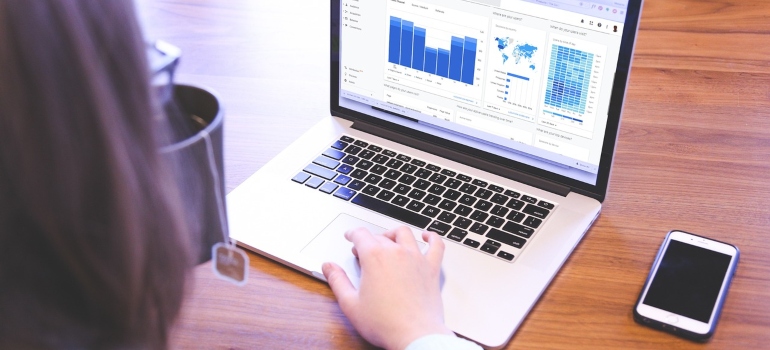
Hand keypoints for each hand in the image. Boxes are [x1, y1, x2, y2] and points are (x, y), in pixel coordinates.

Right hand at [322, 226, 452, 349]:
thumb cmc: (384, 323)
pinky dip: (432, 238)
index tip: (350, 236)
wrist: (415, 335)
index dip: (352, 233)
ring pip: (405, 234)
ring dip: (393, 234)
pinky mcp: (431, 268)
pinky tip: (428, 236)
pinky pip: (436, 245)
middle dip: (369, 240)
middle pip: (380, 236)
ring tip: (388, 239)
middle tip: (363, 251)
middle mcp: (396, 252)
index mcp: (374, 257)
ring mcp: (416, 258)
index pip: (361, 234)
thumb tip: (328, 266)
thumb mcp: (351, 304)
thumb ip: (337, 281)